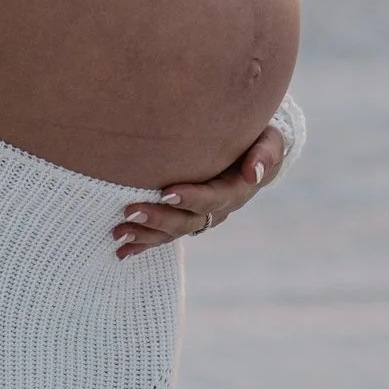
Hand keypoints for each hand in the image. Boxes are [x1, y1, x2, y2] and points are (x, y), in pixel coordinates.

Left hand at [112, 124, 285, 258]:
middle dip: (158, 219)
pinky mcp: (185, 216)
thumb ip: (265, 154)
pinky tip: (122, 250)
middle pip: (187, 220)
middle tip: (130, 211)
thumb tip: (253, 174)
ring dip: (146, 234)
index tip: (166, 193)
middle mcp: (217, 209)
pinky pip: (164, 234)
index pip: (212, 198)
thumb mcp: (270, 141)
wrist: (252, 149)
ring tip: (118, 232)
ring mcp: (200, 215)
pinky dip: (143, 242)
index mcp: (236, 191)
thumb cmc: (259, 138)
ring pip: (172, 231)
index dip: (191, 198)